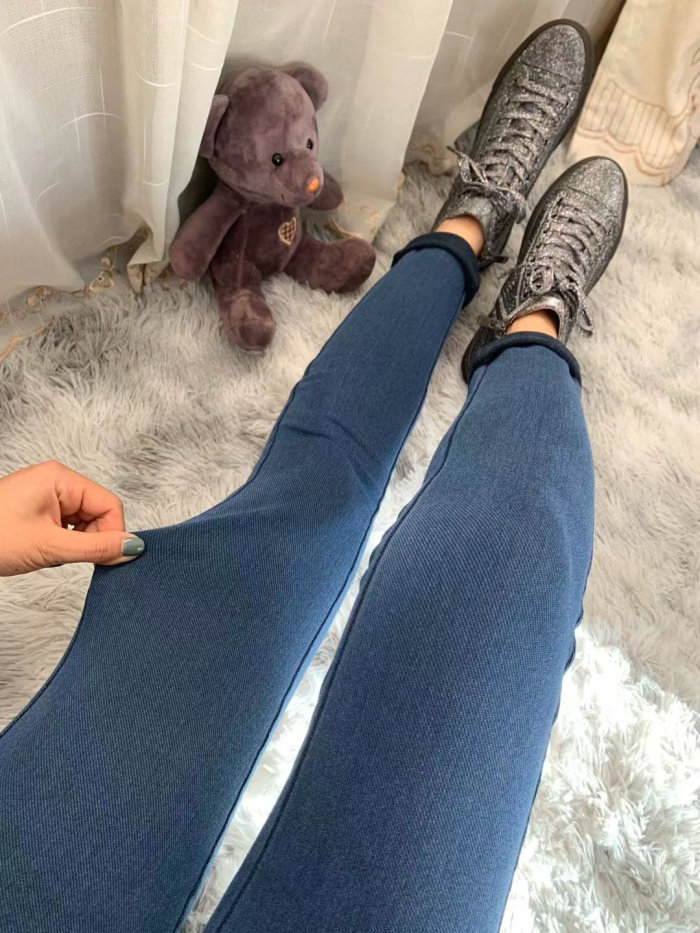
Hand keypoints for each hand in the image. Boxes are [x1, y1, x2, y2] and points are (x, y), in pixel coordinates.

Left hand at [0, 461, 144, 575]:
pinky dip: (63, 542)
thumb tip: (133, 547)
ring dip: (76, 542)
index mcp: (60, 478)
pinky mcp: (38, 510)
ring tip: (50, 552)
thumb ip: (96, 548)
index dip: (113, 533)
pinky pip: (67, 526)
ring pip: (84, 521)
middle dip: (91, 539)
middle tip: (69, 557)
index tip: (107, 559)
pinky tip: (45, 550)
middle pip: (98, 512)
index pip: (109, 504)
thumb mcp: (49, 546)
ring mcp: (46, 495)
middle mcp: (56, 481)